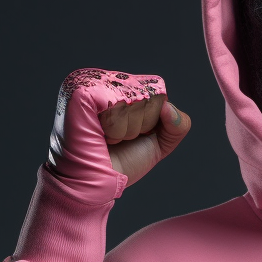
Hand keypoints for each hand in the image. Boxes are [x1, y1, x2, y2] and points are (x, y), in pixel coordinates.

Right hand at [47, 68, 191, 198]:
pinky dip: (115, 128)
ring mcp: (93, 82)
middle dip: (142, 125)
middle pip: (151, 95)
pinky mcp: (83, 92)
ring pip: (137, 101)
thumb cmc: (122, 161)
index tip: (132, 132)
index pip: (159, 92)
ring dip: (127, 129)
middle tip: (118, 137)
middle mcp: (107, 78)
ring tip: (107, 137)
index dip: (152, 119)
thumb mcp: (161, 141)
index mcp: (123, 84)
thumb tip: (167, 106)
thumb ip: (179, 123)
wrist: (97, 182)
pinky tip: (100, 134)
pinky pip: (119, 106)